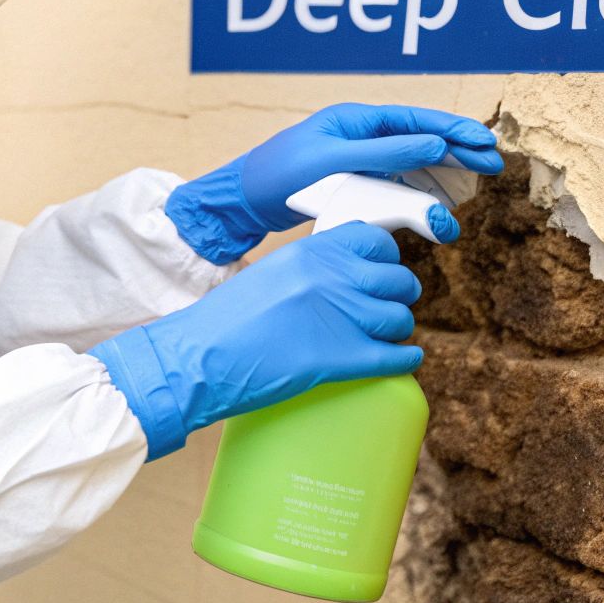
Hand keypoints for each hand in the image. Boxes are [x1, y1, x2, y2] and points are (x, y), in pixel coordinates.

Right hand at [87, 222, 422, 459]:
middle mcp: (332, 277)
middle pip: (398, 280)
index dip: (386, 259)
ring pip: (400, 319)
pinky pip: (396, 357)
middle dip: (397, 296)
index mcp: (311, 252)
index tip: (379, 272)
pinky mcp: (343, 359)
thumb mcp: (268, 275)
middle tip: (384, 308)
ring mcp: (341, 317)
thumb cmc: (223, 321)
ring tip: (382, 338)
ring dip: (396, 330)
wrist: (199, 358)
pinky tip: (401, 361)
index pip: (376, 241)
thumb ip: (308, 270)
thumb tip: (339, 278)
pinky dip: (404, 360)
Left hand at [167, 103, 501, 264]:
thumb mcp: (334, 161)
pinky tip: (440, 205)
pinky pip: (397, 185)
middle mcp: (362, 136)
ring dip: (445, 174)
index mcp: (356, 120)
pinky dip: (421, 193)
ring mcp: (360, 161)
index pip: (415, 120)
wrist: (244, 202)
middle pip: (421, 140)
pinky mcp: (355, 184)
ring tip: (475, 185)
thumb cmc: (280, 175)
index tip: (484, 141)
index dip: (453, 130)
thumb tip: (434, 145)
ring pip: (414, 164)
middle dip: (459, 151)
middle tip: (493, 165)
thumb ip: (386, 153)